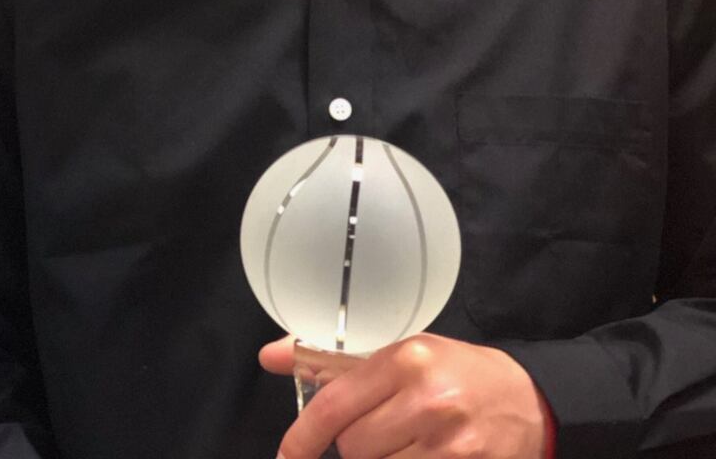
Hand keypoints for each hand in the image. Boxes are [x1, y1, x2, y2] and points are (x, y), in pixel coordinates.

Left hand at [261, 333, 547, 458]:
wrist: (532, 401)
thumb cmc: (456, 374)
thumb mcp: (400, 354)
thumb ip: (333, 361)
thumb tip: (269, 356)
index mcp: (406, 361)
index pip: (334, 406)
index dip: (302, 438)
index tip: (288, 456)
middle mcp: (430, 401)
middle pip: (354, 448)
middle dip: (356, 448)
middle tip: (382, 435)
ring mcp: (453, 446)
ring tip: (404, 447)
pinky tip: (415, 457)